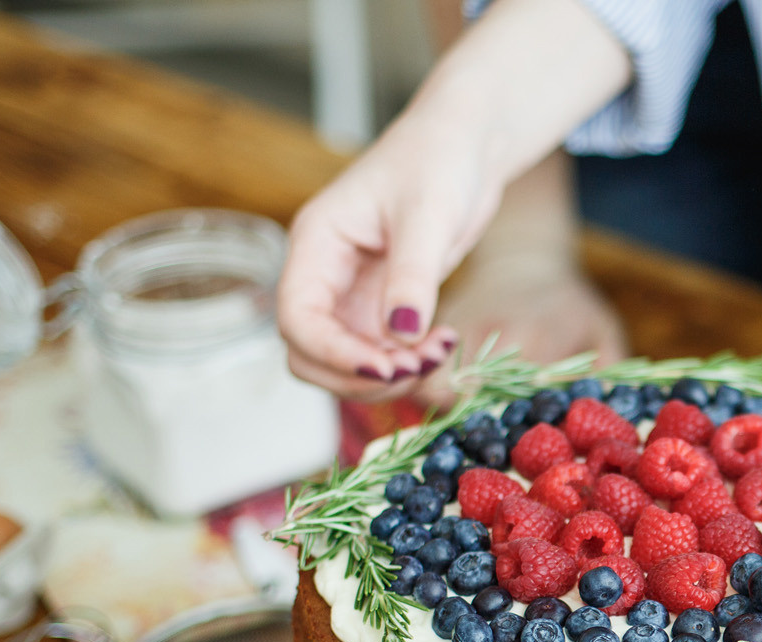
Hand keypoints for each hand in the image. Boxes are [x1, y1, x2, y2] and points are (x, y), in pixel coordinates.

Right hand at [275, 0, 633, 400]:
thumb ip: (412, 276)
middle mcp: (324, 274)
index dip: (332, 354)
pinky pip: (380, 353)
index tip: (384, 368)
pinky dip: (410, 362)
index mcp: (316, 243)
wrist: (465, 147)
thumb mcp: (427, 215)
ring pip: (344, 361)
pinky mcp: (382, 306)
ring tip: (441, 352)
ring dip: (389, 375)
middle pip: (309, 353)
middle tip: (419, 367)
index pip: (297, 318)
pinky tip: (445, 343)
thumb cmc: (438, 161)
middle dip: (359, 374)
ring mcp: (352, 294)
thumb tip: (401, 335)